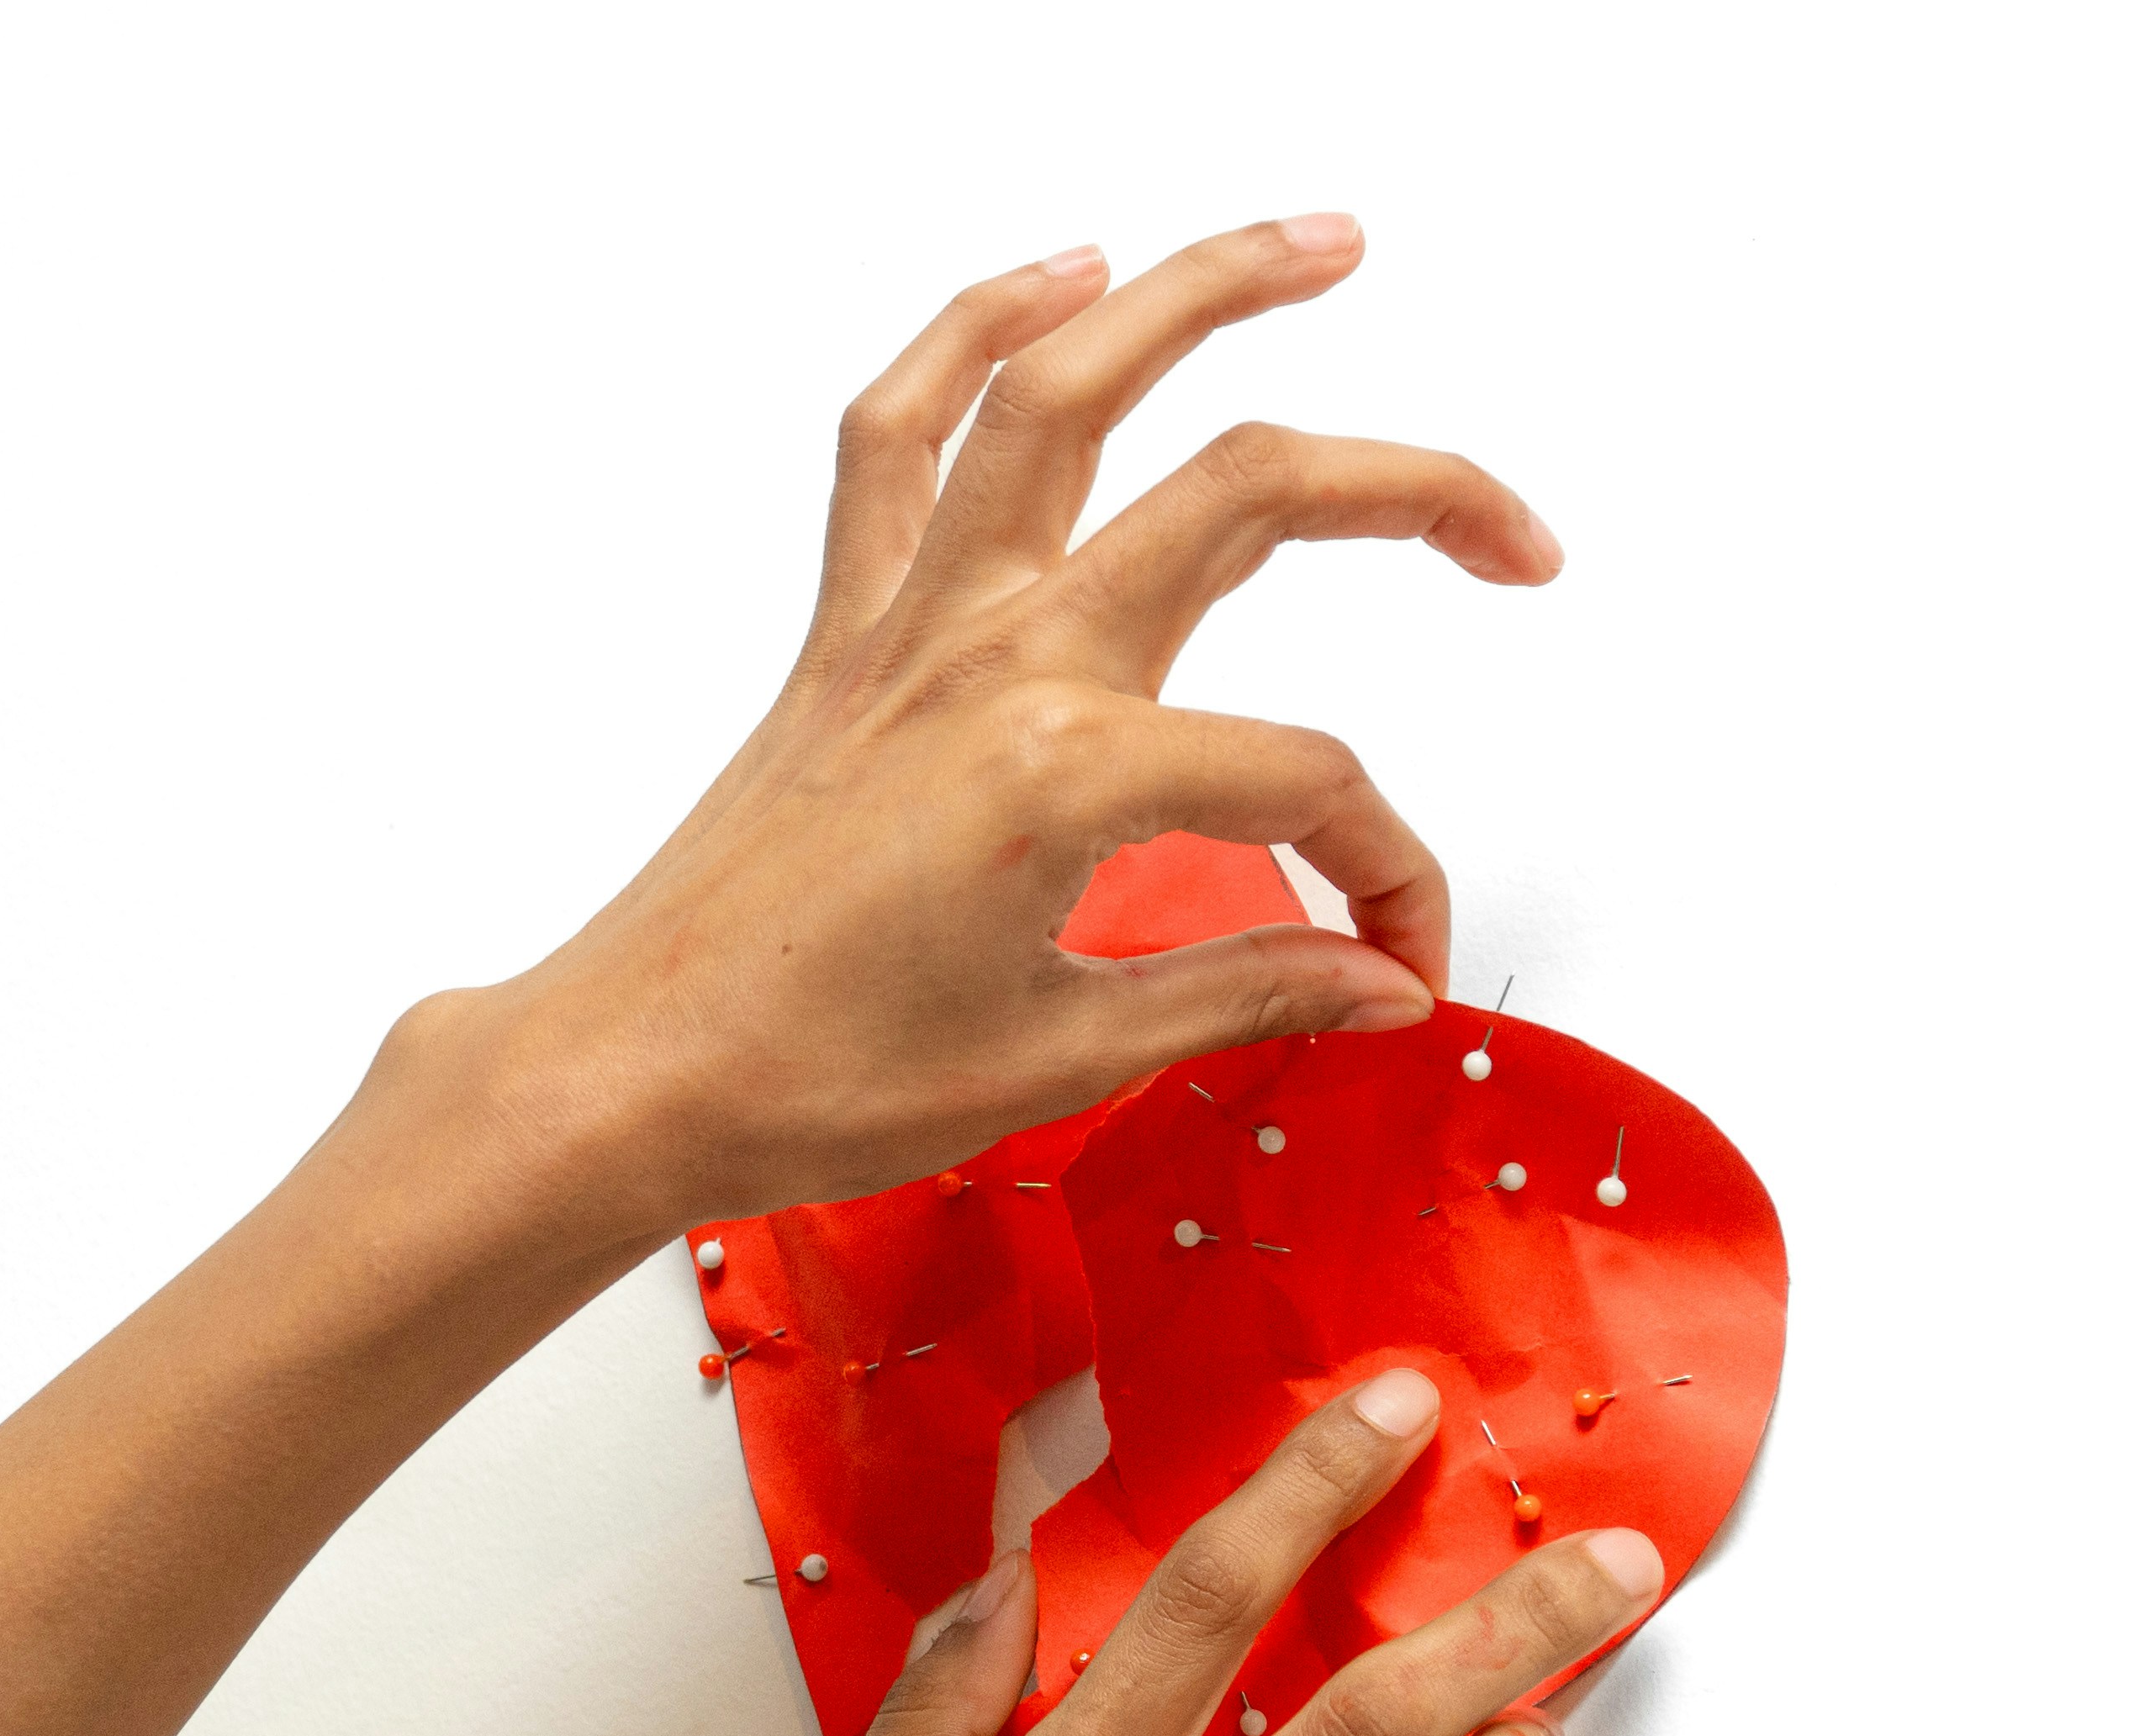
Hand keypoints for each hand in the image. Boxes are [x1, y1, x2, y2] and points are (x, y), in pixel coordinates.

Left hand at [436, 215, 1560, 1243]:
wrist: (631, 1076)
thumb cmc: (811, 1077)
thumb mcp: (1062, 1059)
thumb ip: (1245, 991)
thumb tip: (1375, 984)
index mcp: (1067, 773)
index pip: (1305, 782)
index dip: (1384, 874)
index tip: (1394, 960)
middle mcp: (996, 658)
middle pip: (1247, 495)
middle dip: (1413, 490)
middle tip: (1518, 537)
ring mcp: (916, 622)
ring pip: (1067, 388)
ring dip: (1198, 289)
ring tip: (1322, 244)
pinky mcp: (845, 628)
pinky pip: (898, 433)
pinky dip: (973, 330)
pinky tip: (1061, 270)